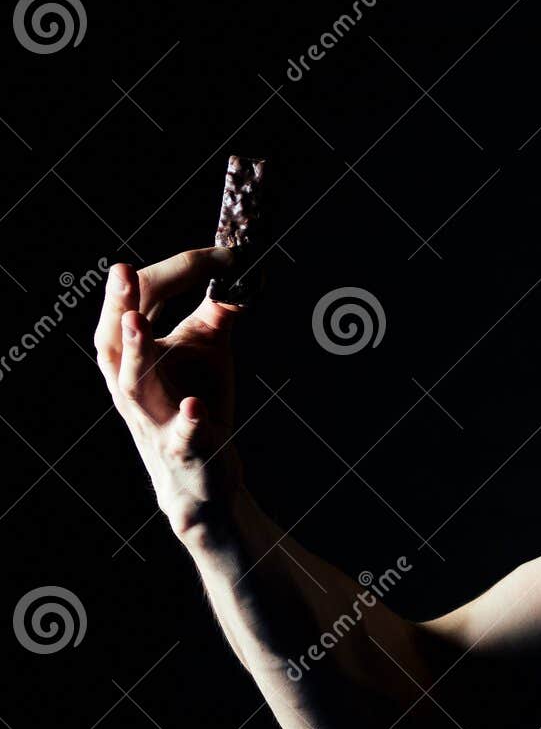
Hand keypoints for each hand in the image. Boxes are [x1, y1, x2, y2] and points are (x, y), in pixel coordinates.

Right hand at [94, 248, 244, 543]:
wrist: (201, 475)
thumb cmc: (196, 402)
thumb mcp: (206, 349)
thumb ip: (215, 310)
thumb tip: (238, 270)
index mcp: (132, 352)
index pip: (140, 301)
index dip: (178, 272)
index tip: (222, 253)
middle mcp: (131, 383)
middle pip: (113, 339)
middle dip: (118, 304)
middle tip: (120, 271)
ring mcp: (155, 417)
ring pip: (132, 384)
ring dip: (136, 352)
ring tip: (136, 323)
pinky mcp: (184, 450)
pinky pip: (182, 436)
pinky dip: (187, 421)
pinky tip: (195, 405)